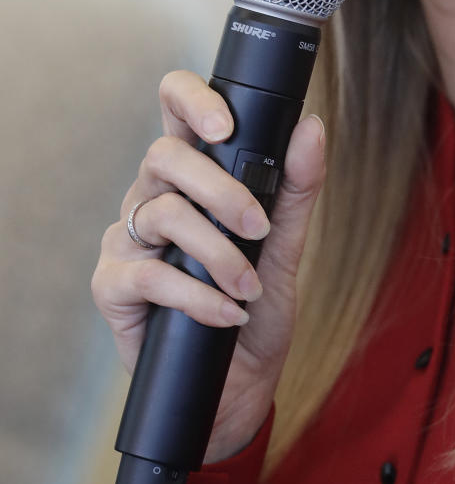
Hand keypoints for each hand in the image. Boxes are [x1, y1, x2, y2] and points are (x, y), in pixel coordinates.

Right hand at [92, 70, 325, 460]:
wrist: (241, 385)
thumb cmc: (257, 307)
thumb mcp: (287, 245)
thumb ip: (297, 187)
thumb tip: (311, 128)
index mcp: (190, 176)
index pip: (174, 109)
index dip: (192, 99)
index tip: (227, 124)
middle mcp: (152, 198)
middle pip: (164, 155)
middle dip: (220, 188)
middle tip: (259, 226)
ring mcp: (128, 240)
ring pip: (161, 213)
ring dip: (218, 252)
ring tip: (250, 287)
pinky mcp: (113, 287)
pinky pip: (149, 275)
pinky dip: (197, 295)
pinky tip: (226, 312)